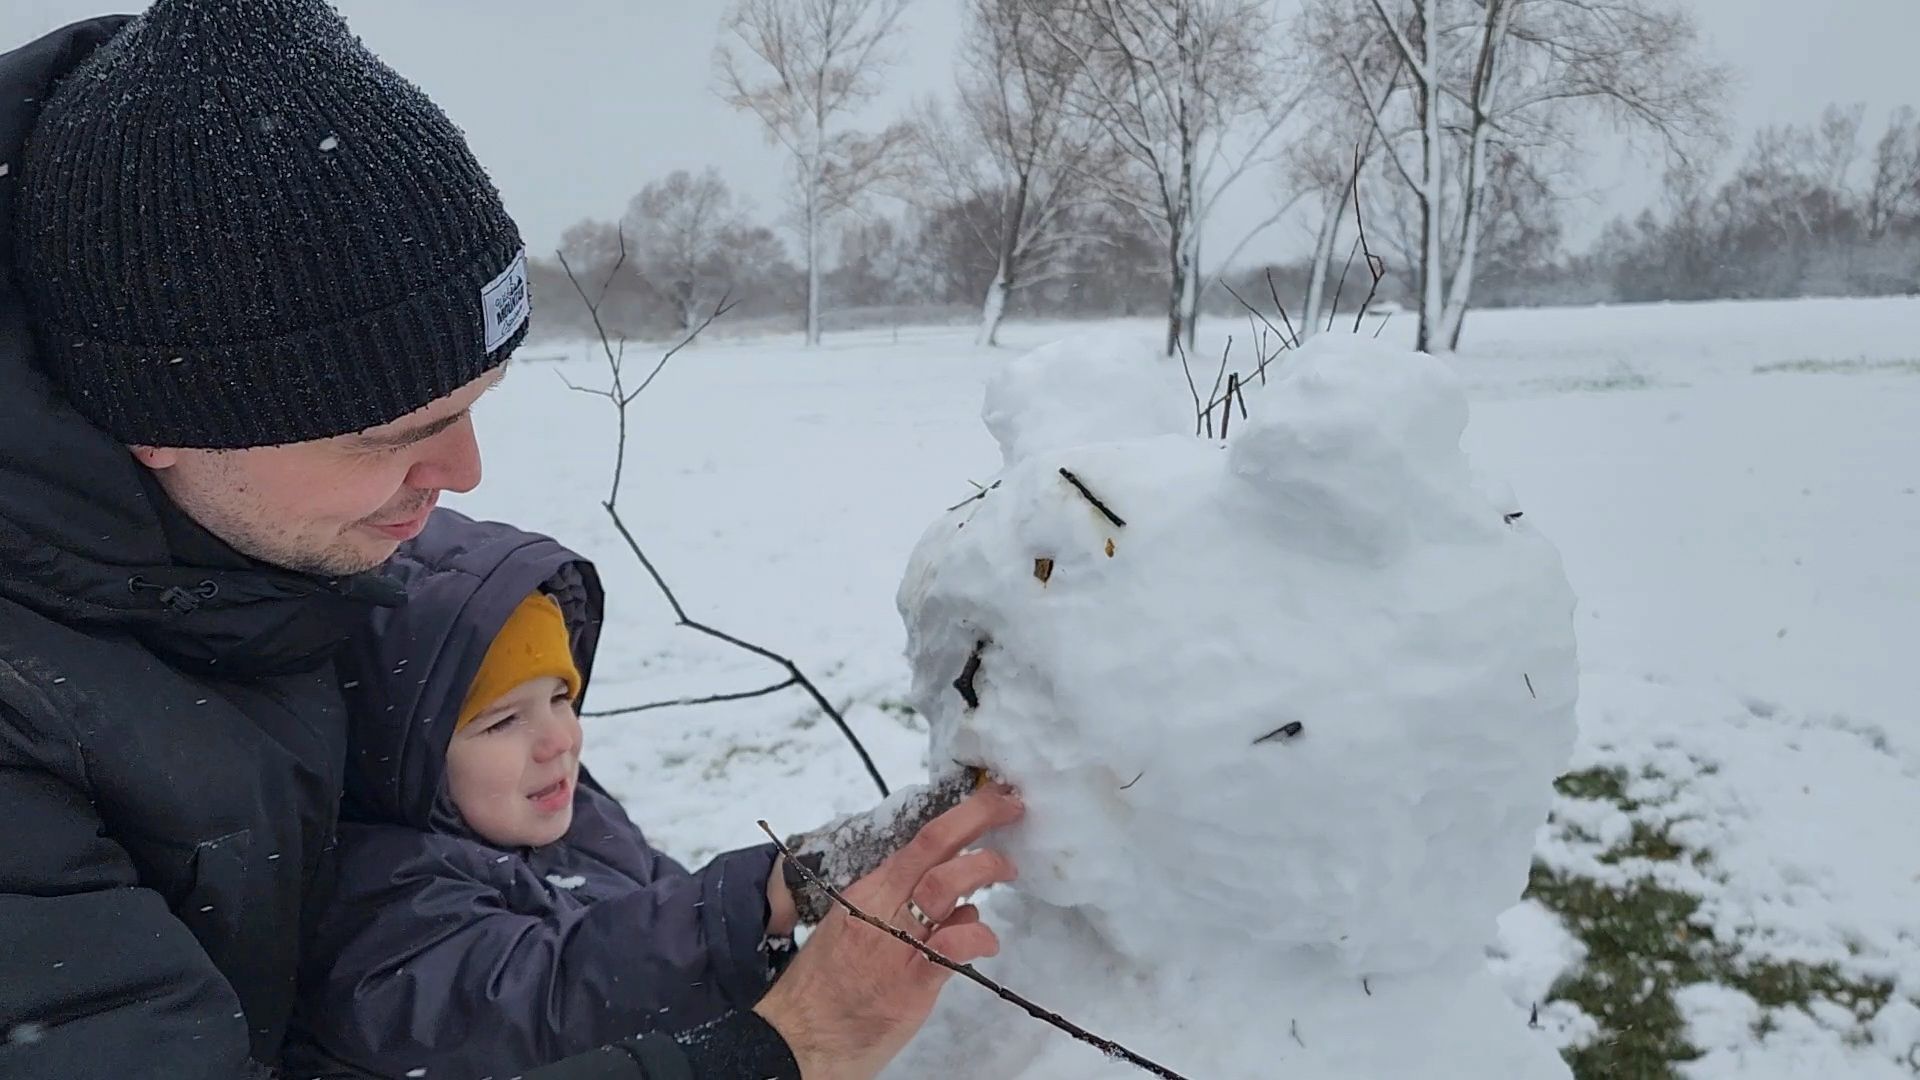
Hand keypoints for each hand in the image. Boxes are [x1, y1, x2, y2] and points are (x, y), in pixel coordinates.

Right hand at [753, 785, 1022, 1079]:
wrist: (795, 1037)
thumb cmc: (824, 989)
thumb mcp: (854, 931)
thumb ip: (902, 913)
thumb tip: (958, 905)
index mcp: (867, 893)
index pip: (918, 843)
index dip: (960, 817)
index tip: (989, 801)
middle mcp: (880, 907)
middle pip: (933, 846)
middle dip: (977, 817)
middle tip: (1010, 804)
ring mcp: (894, 942)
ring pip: (943, 885)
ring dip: (983, 867)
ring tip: (1008, 868)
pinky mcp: (909, 982)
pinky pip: (952, 947)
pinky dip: (978, 936)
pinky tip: (989, 943)